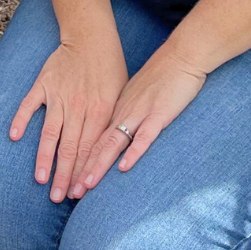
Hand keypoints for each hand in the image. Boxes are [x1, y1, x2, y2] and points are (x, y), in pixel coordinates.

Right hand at [10, 31, 127, 202]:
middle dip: (64, 175)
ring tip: (41, 179)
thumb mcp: (120, 97)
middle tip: (57, 198)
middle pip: (70, 147)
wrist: (92, 37)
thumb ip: (112, 124)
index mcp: (101, 111)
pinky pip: (29, 104)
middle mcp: (78, 106)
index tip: (78, 195)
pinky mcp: (44, 84)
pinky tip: (15, 137)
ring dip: (45, 157)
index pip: (90, 149)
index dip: (83, 173)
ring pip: (50, 132)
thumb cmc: (110, 70)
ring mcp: (59, 95)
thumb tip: (110, 155)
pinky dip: (21, 119)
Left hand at [79, 45, 206, 188]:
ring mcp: (140, 113)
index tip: (69, 181)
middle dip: (83, 170)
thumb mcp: (137, 94)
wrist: (181, 56)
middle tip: (70, 193)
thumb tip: (118, 130)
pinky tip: (123, 167)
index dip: (80, 161)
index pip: (92, 139)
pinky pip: (144, 136)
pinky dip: (133, 152)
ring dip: (98, 166)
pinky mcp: (159, 114)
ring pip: (114, 143)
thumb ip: (126, 112)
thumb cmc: (162, 76)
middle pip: (97, 145)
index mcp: (116, 108)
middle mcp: (123, 112)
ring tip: (86, 185)